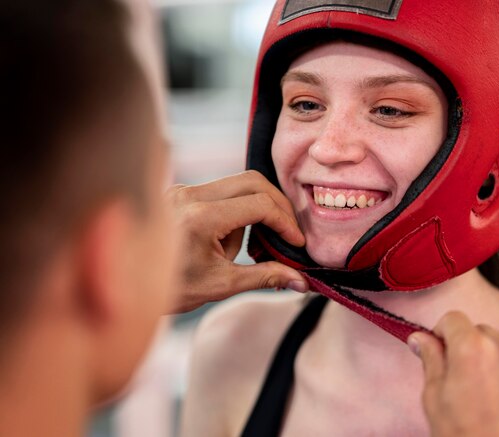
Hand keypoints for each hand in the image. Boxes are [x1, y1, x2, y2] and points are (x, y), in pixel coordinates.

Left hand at [167, 170, 307, 312]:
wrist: (126, 288)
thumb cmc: (172, 290)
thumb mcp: (222, 285)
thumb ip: (265, 277)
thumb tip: (302, 282)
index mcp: (200, 217)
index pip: (259, 204)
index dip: (285, 222)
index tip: (296, 242)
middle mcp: (190, 195)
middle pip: (252, 181)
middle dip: (277, 205)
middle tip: (288, 231)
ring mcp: (182, 191)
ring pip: (237, 184)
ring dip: (254, 210)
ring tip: (243, 247)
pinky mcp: (180, 193)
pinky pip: (220, 191)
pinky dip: (235, 211)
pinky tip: (227, 240)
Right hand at [407, 311, 498, 436]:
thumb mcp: (434, 397)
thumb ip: (430, 359)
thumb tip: (420, 339)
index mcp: (471, 348)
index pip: (453, 318)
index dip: (442, 332)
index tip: (441, 347)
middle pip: (479, 328)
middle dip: (468, 344)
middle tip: (462, 373)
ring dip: (494, 351)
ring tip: (487, 381)